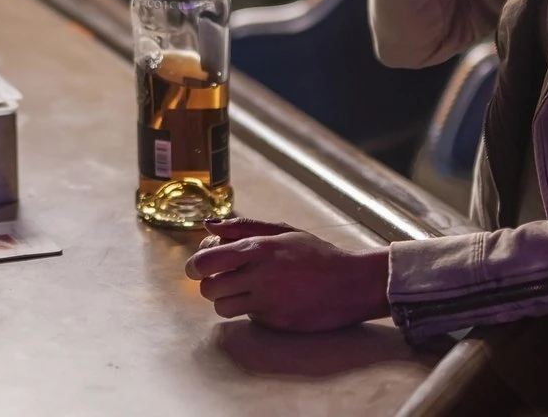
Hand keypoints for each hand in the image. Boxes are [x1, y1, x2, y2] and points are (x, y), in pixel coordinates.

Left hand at [185, 218, 390, 332]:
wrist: (351, 283)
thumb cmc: (316, 254)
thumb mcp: (282, 232)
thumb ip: (243, 227)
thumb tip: (209, 225)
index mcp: (258, 248)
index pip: (206, 261)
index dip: (195, 266)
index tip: (198, 268)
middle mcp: (260, 275)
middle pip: (208, 288)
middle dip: (209, 285)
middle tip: (220, 281)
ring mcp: (268, 301)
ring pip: (222, 308)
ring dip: (225, 301)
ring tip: (241, 292)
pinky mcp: (277, 322)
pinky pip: (248, 318)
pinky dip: (251, 311)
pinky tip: (268, 301)